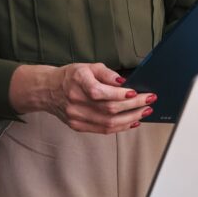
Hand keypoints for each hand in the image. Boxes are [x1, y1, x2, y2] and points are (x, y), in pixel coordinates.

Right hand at [11, 62, 153, 133]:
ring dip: (131, 118)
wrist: (48, 90)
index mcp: (77, 82)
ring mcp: (76, 116)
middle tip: (149, 101)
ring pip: (108, 123)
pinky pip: (103, 130)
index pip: (100, 92)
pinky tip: (132, 121)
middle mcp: (75, 101)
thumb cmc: (70, 76)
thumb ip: (106, 73)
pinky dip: (120, 127)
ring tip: (145, 112)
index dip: (119, 94)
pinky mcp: (78, 126)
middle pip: (108, 109)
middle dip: (133, 106)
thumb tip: (123, 82)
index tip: (136, 93)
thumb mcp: (87, 66)